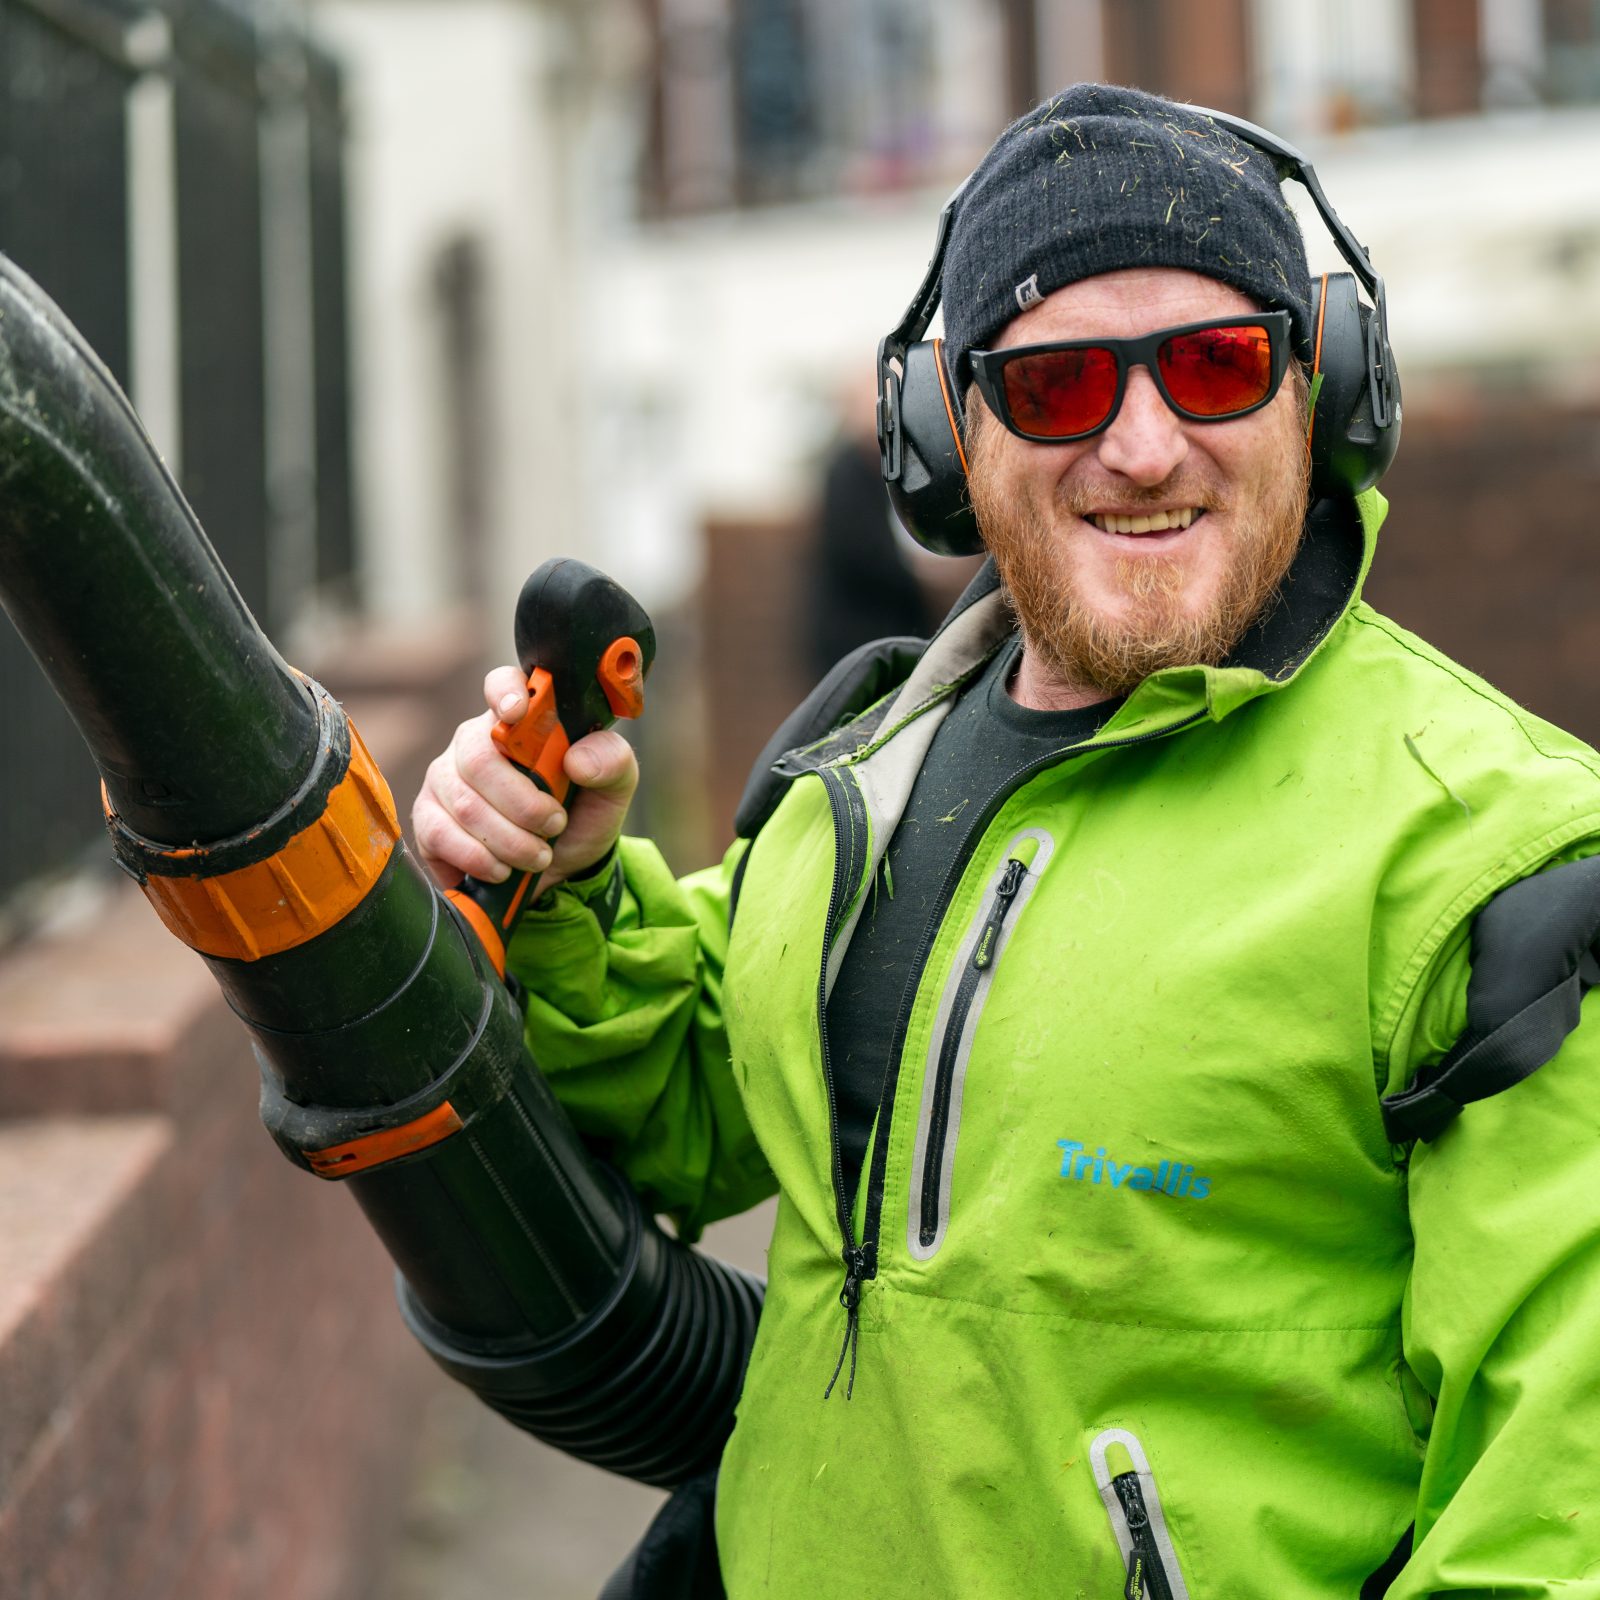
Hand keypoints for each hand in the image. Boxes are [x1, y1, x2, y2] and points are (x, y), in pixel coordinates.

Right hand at [412, 664, 638, 897]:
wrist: (561, 870)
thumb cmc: (581, 815)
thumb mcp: (614, 788)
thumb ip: (612, 761)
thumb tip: (577, 760)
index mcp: (521, 721)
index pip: (502, 684)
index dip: (505, 692)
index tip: (518, 713)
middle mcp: (475, 742)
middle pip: (479, 758)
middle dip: (524, 804)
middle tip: (554, 825)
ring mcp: (446, 779)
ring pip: (464, 803)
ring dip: (510, 840)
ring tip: (539, 856)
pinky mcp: (428, 818)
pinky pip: (440, 834)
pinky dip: (479, 858)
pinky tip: (502, 869)